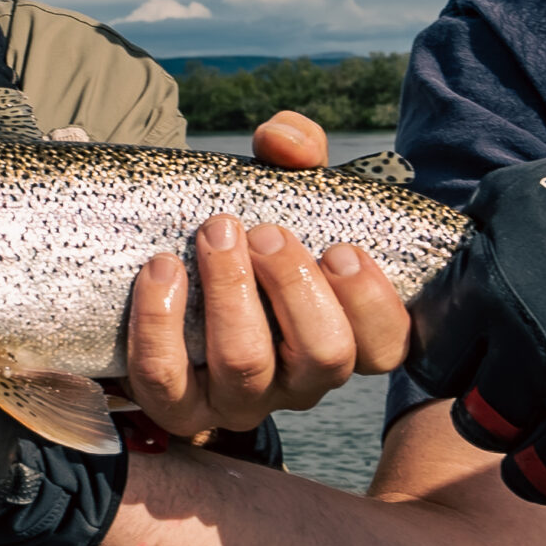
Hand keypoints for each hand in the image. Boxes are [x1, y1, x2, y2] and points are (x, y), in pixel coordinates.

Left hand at [125, 109, 412, 436]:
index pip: (385, 348)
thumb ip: (299, 152)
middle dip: (295, 285)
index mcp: (343, 336)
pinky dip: (160, 321)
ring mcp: (241, 400)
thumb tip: (281, 139)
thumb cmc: (251, 237)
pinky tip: (161, 268)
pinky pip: (166, 378)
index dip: (370, 303)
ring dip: (230, 291)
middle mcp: (300, 380)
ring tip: (216, 233)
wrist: (175, 267)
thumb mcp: (288, 191)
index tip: (340, 248)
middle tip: (264, 232)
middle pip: (323, 355)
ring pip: (245, 365)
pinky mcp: (179, 407)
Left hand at [404, 51, 545, 542]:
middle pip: (482, 425)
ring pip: (539, 474)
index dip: (458, 370)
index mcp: (496, 291)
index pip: (436, 367)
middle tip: (529, 406)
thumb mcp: (524, 196)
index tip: (483, 367)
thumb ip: (475, 251)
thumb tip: (439, 301)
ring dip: (542, 473)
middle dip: (499, 418)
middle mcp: (540, 351)